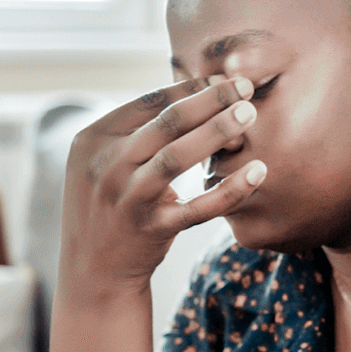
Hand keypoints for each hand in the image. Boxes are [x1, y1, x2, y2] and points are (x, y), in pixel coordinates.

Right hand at [61, 74, 265, 298]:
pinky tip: (258, 172)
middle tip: (245, 86)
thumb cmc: (111, 206)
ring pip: (177, 157)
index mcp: (93, 139)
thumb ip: (139, 131)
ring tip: (249, 113)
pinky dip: (231, 189)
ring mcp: (127, 198)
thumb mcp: (106, 162)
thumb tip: (195, 91)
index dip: (191, 87)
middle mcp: (105, 165)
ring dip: (217, 131)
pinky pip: (198, 207)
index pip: (149, 102)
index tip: (224, 79)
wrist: (93, 272)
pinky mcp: (151, 229)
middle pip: (166, 122)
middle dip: (209, 100)